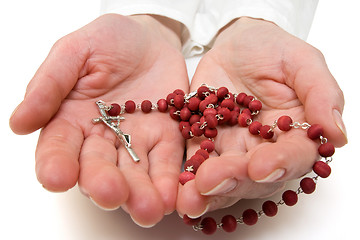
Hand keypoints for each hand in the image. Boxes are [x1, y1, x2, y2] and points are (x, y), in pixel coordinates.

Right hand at [9, 14, 188, 226]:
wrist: (150, 39)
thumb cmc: (108, 41)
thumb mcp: (75, 51)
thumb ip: (49, 84)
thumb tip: (19, 122)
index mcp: (71, 120)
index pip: (58, 148)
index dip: (56, 164)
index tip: (57, 177)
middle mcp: (101, 139)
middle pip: (98, 168)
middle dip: (104, 183)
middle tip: (110, 194)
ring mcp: (136, 142)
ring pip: (134, 173)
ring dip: (140, 193)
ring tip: (147, 209)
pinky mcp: (165, 139)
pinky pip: (166, 163)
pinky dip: (168, 180)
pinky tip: (170, 196)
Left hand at [177, 17, 346, 216]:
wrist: (236, 45)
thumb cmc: (273, 50)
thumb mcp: (301, 61)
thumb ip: (321, 94)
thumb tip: (337, 134)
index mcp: (295, 135)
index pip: (294, 158)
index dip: (279, 166)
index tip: (261, 166)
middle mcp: (264, 150)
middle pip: (254, 178)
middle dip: (233, 181)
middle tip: (210, 182)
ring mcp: (232, 150)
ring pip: (223, 178)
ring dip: (207, 190)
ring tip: (189, 197)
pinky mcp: (204, 143)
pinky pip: (196, 163)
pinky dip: (187, 176)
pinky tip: (177, 185)